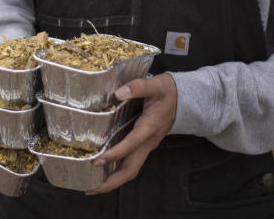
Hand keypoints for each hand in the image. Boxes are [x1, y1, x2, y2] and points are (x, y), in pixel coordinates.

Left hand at [84, 73, 177, 194]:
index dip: (114, 154)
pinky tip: (103, 171)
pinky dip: (116, 172)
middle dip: (111, 182)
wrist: (183, 100)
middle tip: (90, 188)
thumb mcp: (155, 85)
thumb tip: (118, 93)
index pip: (131, 145)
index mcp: (149, 127)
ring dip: (112, 181)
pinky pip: (130, 163)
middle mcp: (148, 142)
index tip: (97, 161)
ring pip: (130, 170)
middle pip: (130, 170)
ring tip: (92, 186)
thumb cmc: (167, 92)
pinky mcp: (144, 146)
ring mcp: (146, 146)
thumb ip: (137, 87)